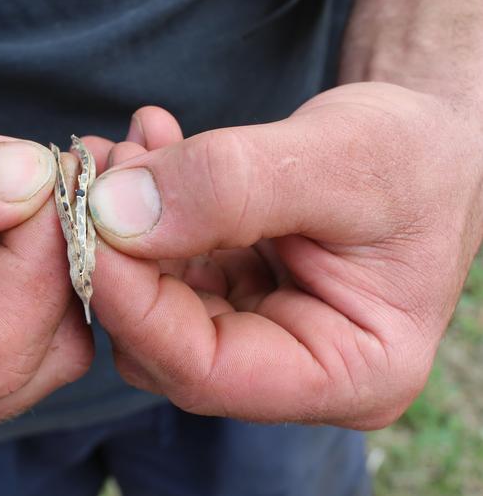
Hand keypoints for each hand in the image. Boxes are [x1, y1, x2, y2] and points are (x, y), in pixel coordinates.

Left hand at [88, 83, 482, 428]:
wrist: (429, 143)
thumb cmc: (417, 158)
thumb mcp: (343, 161)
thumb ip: (232, 187)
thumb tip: (115, 212)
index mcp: (349, 373)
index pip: (207, 369)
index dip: (134, 305)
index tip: (88, 227)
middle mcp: (297, 368)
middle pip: (169, 343)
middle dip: (121, 258)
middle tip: (95, 172)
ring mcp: (261, 332)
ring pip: (158, 301)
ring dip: (126, 224)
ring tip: (122, 150)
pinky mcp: (237, 294)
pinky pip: (171, 262)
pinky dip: (149, 207)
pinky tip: (148, 146)